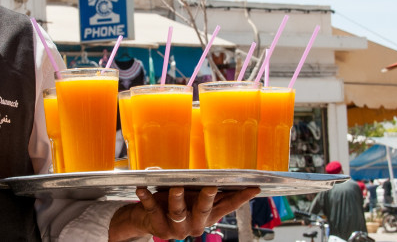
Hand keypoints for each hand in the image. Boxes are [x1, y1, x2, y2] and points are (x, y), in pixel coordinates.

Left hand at [108, 185, 259, 240]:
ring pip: (179, 213)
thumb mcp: (188, 194)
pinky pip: (152, 209)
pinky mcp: (158, 225)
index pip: (227, 206)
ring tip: (176, 187)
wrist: (144, 219)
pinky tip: (142, 189)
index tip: (254, 187)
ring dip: (177, 199)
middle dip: (207, 199)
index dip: (241, 198)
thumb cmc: (170, 203)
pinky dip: (147, 198)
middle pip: (204, 211)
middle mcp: (195, 224)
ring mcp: (176, 228)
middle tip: (211, 187)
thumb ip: (196, 184)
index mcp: (206, 215)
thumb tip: (209, 168)